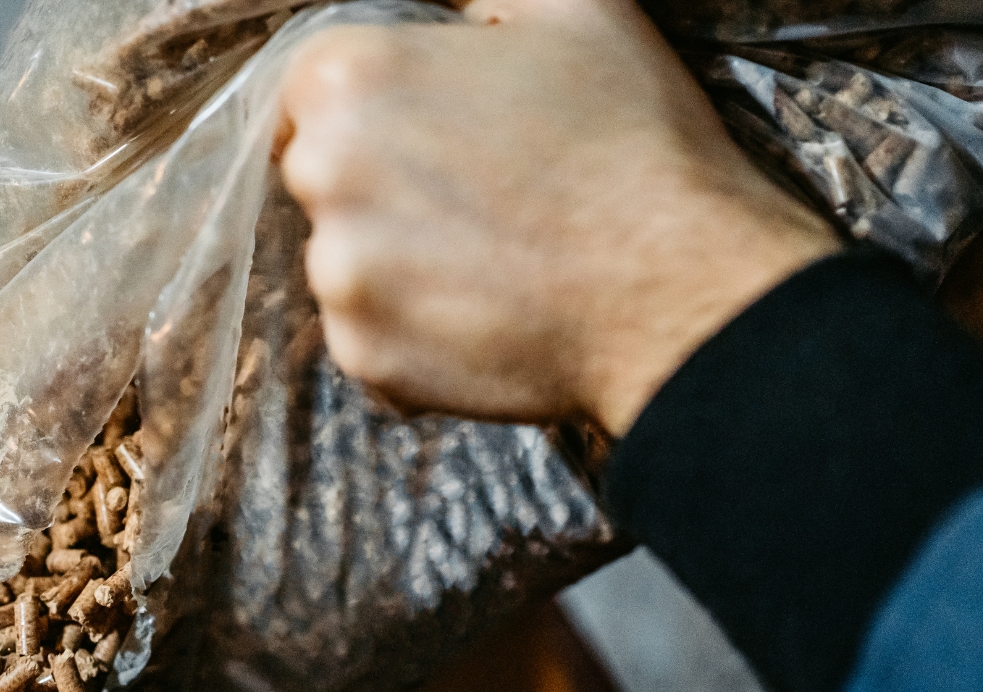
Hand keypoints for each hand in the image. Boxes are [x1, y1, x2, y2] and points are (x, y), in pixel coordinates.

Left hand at [277, 0, 840, 435]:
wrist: (680, 292)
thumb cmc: (632, 142)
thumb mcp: (572, 7)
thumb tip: (450, 7)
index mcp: (352, 78)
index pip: (313, 89)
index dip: (373, 110)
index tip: (426, 133)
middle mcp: (323, 177)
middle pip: (322, 178)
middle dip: (380, 186)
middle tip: (474, 199)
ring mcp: (340, 277)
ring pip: (346, 263)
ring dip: (397, 265)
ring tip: (489, 261)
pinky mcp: (364, 357)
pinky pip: (371, 338)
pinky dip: (414, 336)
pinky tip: (486, 316)